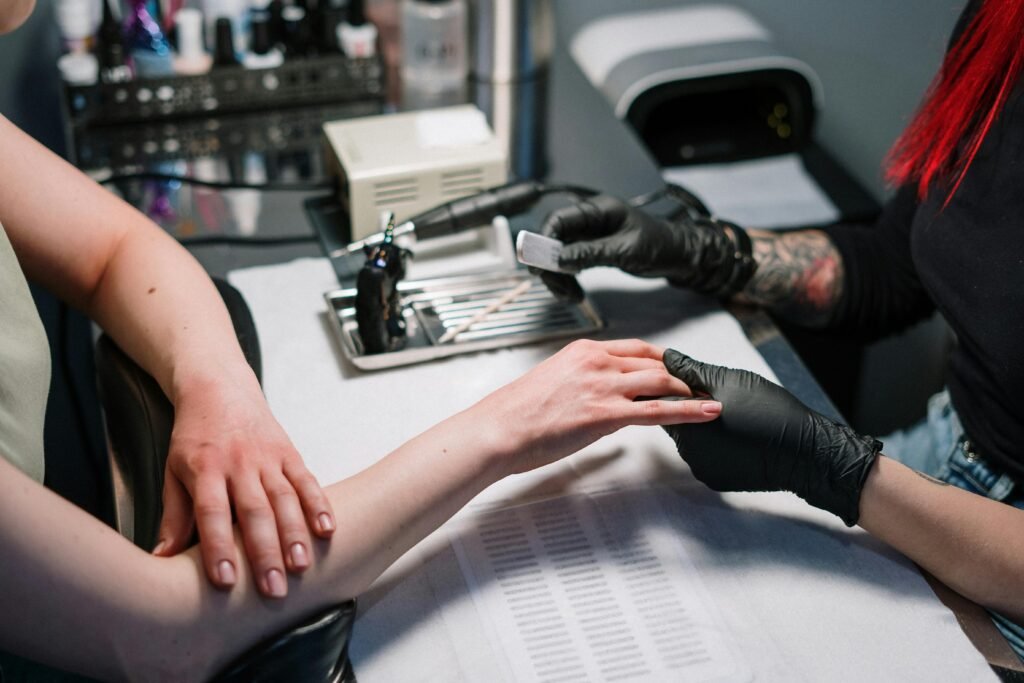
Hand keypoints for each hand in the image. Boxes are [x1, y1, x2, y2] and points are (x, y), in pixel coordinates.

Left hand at [154, 371, 334, 597]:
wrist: (219, 388)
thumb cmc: (195, 436)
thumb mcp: (173, 471)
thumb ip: (174, 515)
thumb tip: (162, 558)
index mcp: (205, 469)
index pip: (211, 512)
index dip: (218, 547)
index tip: (225, 580)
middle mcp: (238, 463)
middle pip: (254, 511)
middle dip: (265, 552)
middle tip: (272, 588)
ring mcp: (267, 457)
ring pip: (285, 499)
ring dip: (295, 534)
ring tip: (301, 565)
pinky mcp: (288, 452)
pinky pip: (306, 480)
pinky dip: (318, 504)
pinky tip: (328, 529)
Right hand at [477, 339, 724, 475]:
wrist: (498, 429)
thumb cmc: (516, 414)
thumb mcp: (552, 384)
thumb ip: (582, 384)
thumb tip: (602, 399)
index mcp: (583, 351)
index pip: (635, 348)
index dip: (662, 358)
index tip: (677, 367)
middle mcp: (596, 362)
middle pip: (653, 362)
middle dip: (681, 374)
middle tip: (700, 385)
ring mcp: (603, 386)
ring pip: (661, 381)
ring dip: (689, 390)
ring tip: (709, 399)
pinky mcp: (605, 414)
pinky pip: (658, 410)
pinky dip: (688, 410)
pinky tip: (706, 412)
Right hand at [536, 195, 751, 301]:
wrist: (681, 256)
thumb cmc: (661, 245)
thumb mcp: (626, 250)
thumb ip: (591, 253)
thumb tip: (560, 259)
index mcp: (599, 209)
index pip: (560, 220)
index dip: (544, 240)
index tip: (539, 264)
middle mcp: (591, 220)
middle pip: (555, 239)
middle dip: (550, 264)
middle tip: (554, 286)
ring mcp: (591, 235)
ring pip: (560, 254)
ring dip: (559, 276)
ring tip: (569, 295)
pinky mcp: (594, 249)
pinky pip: (571, 262)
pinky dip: (568, 278)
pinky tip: (573, 291)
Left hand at [661, 349, 880, 525]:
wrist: (805, 451)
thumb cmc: (770, 411)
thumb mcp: (730, 381)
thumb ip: (692, 370)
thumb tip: (668, 357)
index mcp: (688, 425)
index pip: (664, 404)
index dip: (674, 390)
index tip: (690, 384)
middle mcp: (689, 452)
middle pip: (678, 424)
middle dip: (690, 409)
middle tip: (719, 399)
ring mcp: (703, 469)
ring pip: (694, 441)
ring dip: (704, 428)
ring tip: (732, 417)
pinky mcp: (717, 481)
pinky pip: (708, 458)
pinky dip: (717, 446)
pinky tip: (737, 437)